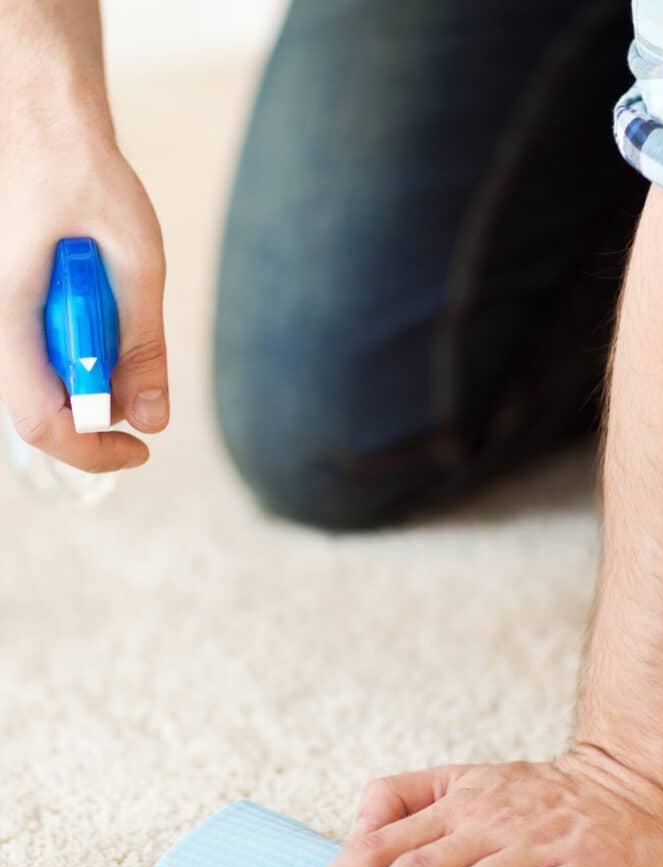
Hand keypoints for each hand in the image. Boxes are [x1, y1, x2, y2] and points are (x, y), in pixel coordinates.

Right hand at [0, 97, 168, 471]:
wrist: (46, 127)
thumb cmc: (84, 177)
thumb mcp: (137, 261)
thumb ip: (144, 343)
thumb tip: (154, 419)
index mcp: (9, 314)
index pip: (40, 420)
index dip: (92, 450)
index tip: (140, 449)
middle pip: (45, 409)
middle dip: (102, 409)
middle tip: (142, 371)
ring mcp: (6, 321)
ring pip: (49, 385)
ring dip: (97, 376)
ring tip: (118, 310)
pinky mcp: (19, 314)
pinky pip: (49, 357)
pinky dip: (88, 353)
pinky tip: (103, 308)